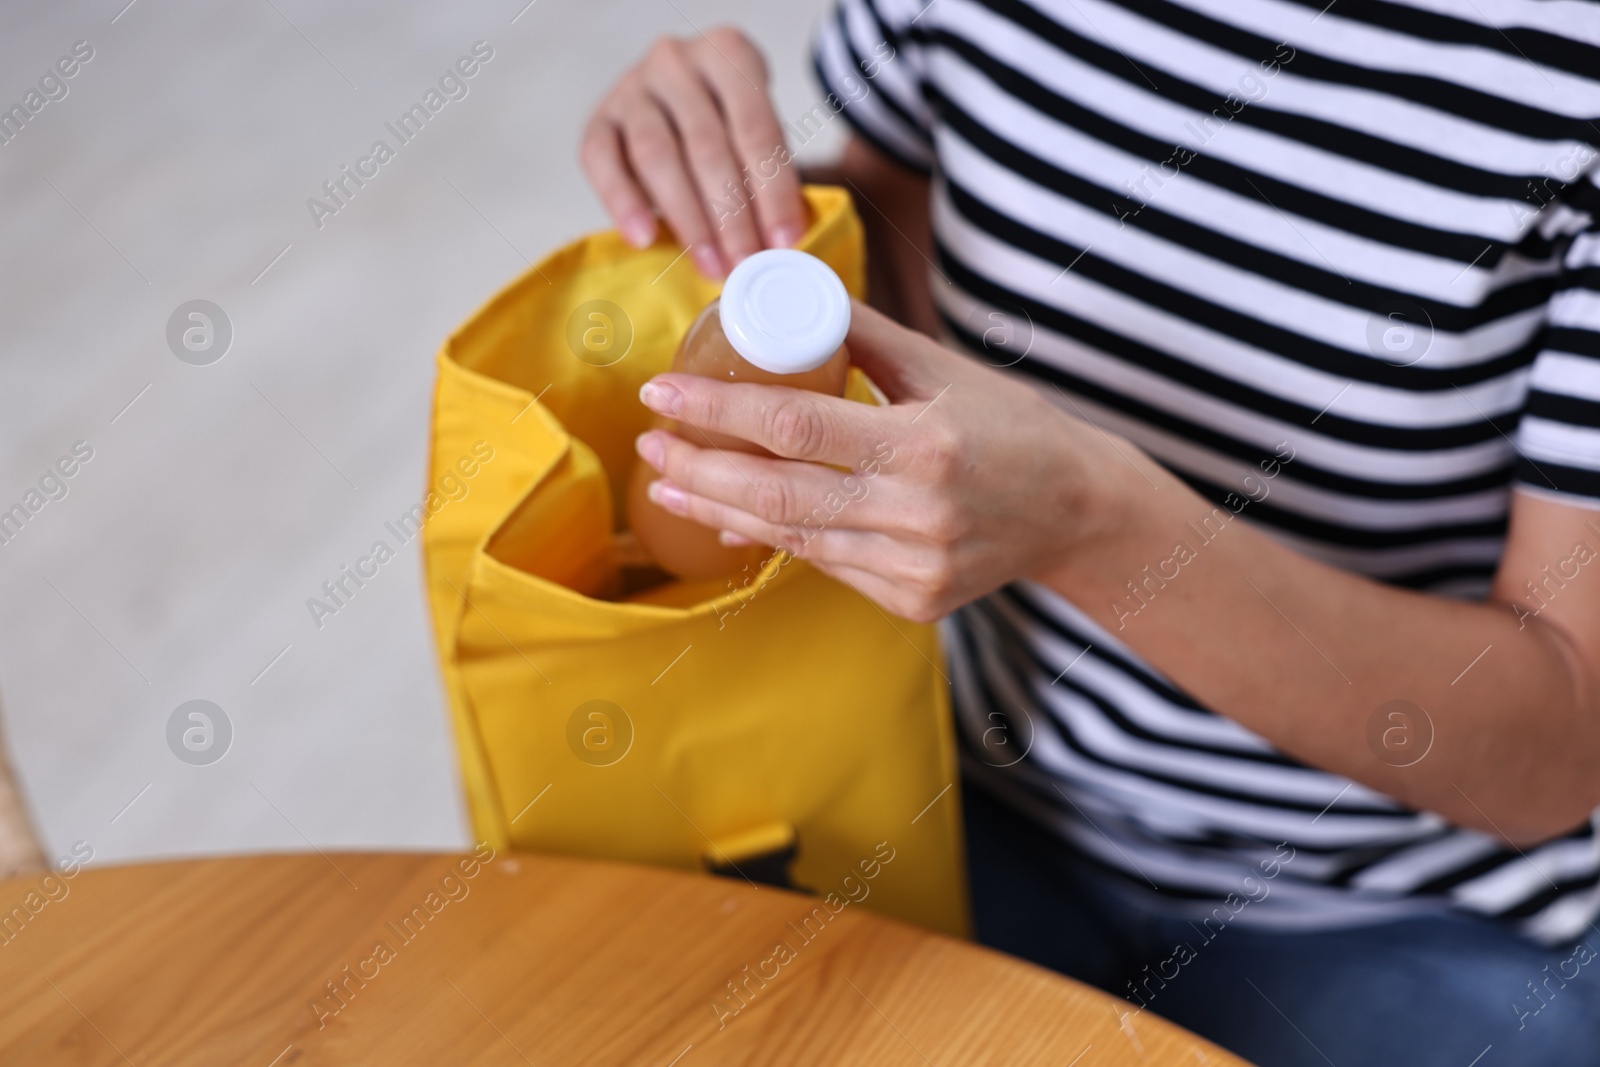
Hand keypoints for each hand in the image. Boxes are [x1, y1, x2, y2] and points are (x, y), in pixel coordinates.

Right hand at [579, 28, 805, 278]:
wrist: (676, 102)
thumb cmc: (725, 125)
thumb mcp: (754, 135)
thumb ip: (765, 177)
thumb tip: (778, 243)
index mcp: (730, 53)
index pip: (756, 128)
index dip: (774, 190)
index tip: (784, 240)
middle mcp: (677, 60)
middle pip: (706, 145)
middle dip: (731, 214)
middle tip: (745, 263)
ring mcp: (633, 86)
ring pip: (656, 154)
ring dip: (687, 218)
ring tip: (708, 264)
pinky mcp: (599, 118)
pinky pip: (602, 161)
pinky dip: (623, 203)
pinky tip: (645, 239)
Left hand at [632, 303, 1136, 621]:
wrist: (1077, 512)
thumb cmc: (1011, 426)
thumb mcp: (945, 368)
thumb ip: (866, 337)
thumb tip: (791, 296)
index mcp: (924, 442)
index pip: (793, 425)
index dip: (716, 411)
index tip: (660, 392)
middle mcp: (917, 512)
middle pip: (776, 494)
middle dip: (698, 469)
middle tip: (648, 445)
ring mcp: (914, 566)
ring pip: (793, 538)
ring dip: (721, 512)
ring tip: (669, 484)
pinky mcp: (913, 601)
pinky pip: (827, 565)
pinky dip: (776, 540)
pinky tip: (734, 520)